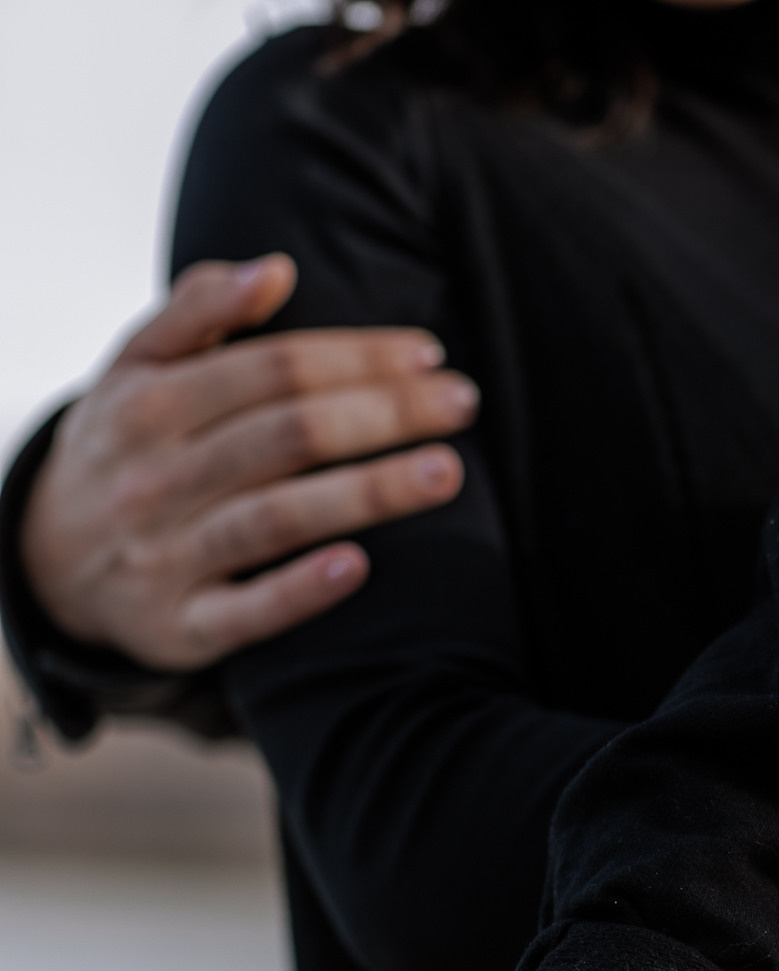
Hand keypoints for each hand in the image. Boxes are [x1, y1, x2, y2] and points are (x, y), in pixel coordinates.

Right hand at [21, 253, 472, 670]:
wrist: (47, 560)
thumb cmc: (128, 445)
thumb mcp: (136, 369)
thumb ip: (198, 310)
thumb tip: (274, 269)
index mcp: (150, 404)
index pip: (274, 370)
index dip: (357, 359)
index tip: (431, 356)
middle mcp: (155, 478)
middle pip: (288, 436)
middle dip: (384, 414)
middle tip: (464, 402)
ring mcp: (165, 555)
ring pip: (277, 517)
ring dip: (366, 493)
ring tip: (447, 472)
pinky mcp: (178, 626)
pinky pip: (243, 611)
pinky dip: (298, 591)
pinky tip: (357, 566)